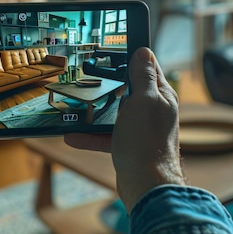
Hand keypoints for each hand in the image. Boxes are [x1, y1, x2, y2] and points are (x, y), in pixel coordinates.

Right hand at [65, 47, 185, 211]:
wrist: (146, 186)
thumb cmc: (147, 141)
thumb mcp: (144, 100)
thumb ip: (143, 77)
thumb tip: (143, 52)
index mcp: (161, 96)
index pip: (148, 68)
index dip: (133, 57)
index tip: (115, 48)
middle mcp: (153, 111)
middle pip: (129, 90)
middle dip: (110, 83)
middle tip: (88, 73)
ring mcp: (141, 130)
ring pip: (116, 114)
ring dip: (96, 111)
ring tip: (76, 104)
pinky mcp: (129, 147)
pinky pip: (107, 137)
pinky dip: (90, 136)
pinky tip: (71, 136)